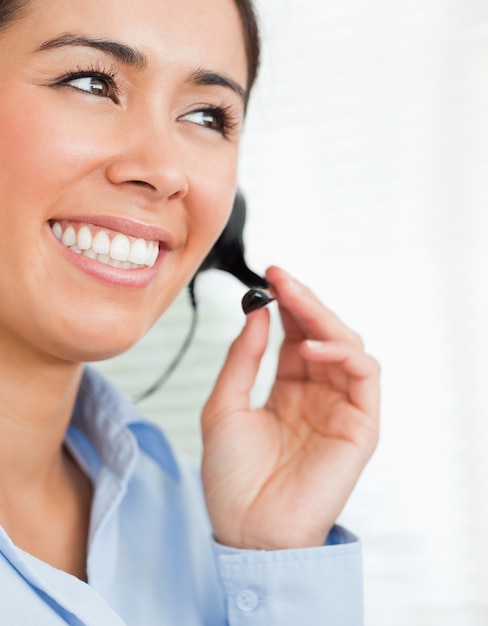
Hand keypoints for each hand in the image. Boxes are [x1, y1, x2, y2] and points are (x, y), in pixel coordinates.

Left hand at [201, 266, 379, 549]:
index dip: (285, 304)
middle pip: (322, 333)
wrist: (247, 532)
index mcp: (288, 389)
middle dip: (304, 301)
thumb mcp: (224, 407)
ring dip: (322, 317)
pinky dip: (342, 352)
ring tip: (292, 299)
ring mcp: (340, 407)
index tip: (268, 276)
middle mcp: (317, 394)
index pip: (294, 334)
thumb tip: (255, 312)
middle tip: (280, 276)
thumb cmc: (232, 479)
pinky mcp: (360, 425)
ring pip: (347, 345)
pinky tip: (310, 346)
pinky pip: (365, 375)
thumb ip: (243, 359)